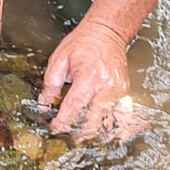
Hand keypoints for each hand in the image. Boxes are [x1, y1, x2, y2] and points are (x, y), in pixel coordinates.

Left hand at [39, 19, 142, 140]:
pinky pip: (121, 115)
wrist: (107, 32)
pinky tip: (105, 134)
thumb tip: (44, 103)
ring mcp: (118, 90)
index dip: (63, 121)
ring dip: (94, 132)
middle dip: (78, 132)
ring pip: (108, 121)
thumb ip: (51, 83)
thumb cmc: (82, 43)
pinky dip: (113, 126)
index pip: (74, 106)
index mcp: (88, 76)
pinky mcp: (125, 92)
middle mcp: (106, 85)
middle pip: (93, 119)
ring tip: (82, 137)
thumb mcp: (59, 59)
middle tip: (67, 137)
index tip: (54, 128)